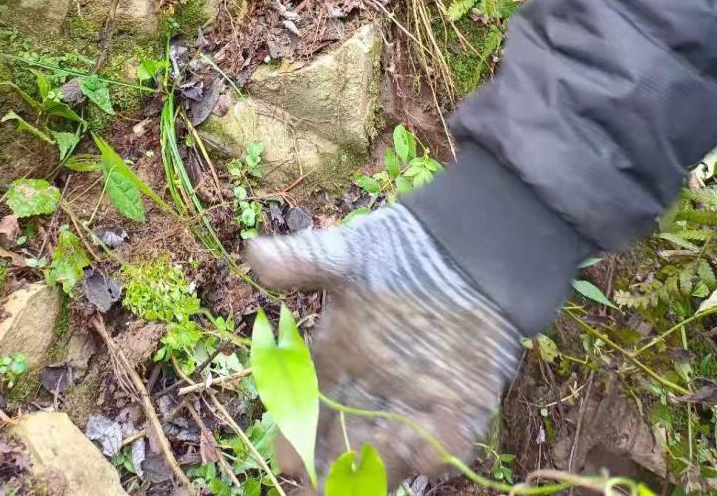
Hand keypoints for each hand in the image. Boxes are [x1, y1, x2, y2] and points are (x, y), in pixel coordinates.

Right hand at [247, 205, 519, 490]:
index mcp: (340, 352)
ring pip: (390, 449)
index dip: (298, 433)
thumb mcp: (346, 254)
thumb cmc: (400, 248)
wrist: (466, 246)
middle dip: (329, 469)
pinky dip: (438, 451)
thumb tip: (252, 254)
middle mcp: (374, 383)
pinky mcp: (462, 401)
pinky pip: (449, 441)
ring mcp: (418, 395)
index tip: (287, 459)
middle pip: (344, 438)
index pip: (310, 402)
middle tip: (316, 489)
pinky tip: (425, 457)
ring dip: (378, 469)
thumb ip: (303, 260)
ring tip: (359, 486)